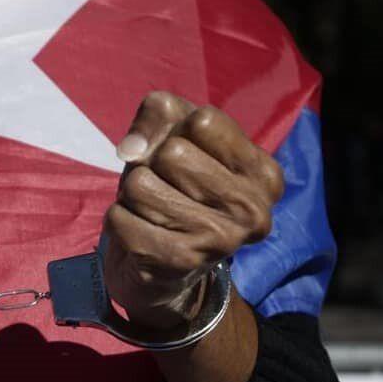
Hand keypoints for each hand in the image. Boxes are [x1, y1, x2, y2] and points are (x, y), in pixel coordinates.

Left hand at [103, 92, 283, 329]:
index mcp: (264, 174)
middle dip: (152, 166)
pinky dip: (118, 220)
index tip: (185, 159)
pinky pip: (118, 217)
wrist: (162, 267)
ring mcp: (219, 241)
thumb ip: (158, 114)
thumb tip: (132, 149)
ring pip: (139, 183)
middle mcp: (253, 210)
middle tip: (164, 190)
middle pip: (172, 152)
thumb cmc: (172, 186)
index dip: (177, 132)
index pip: (203, 121)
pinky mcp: (177, 262)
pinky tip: (141, 234)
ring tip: (152, 212)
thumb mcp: (173, 135)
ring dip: (131, 195)